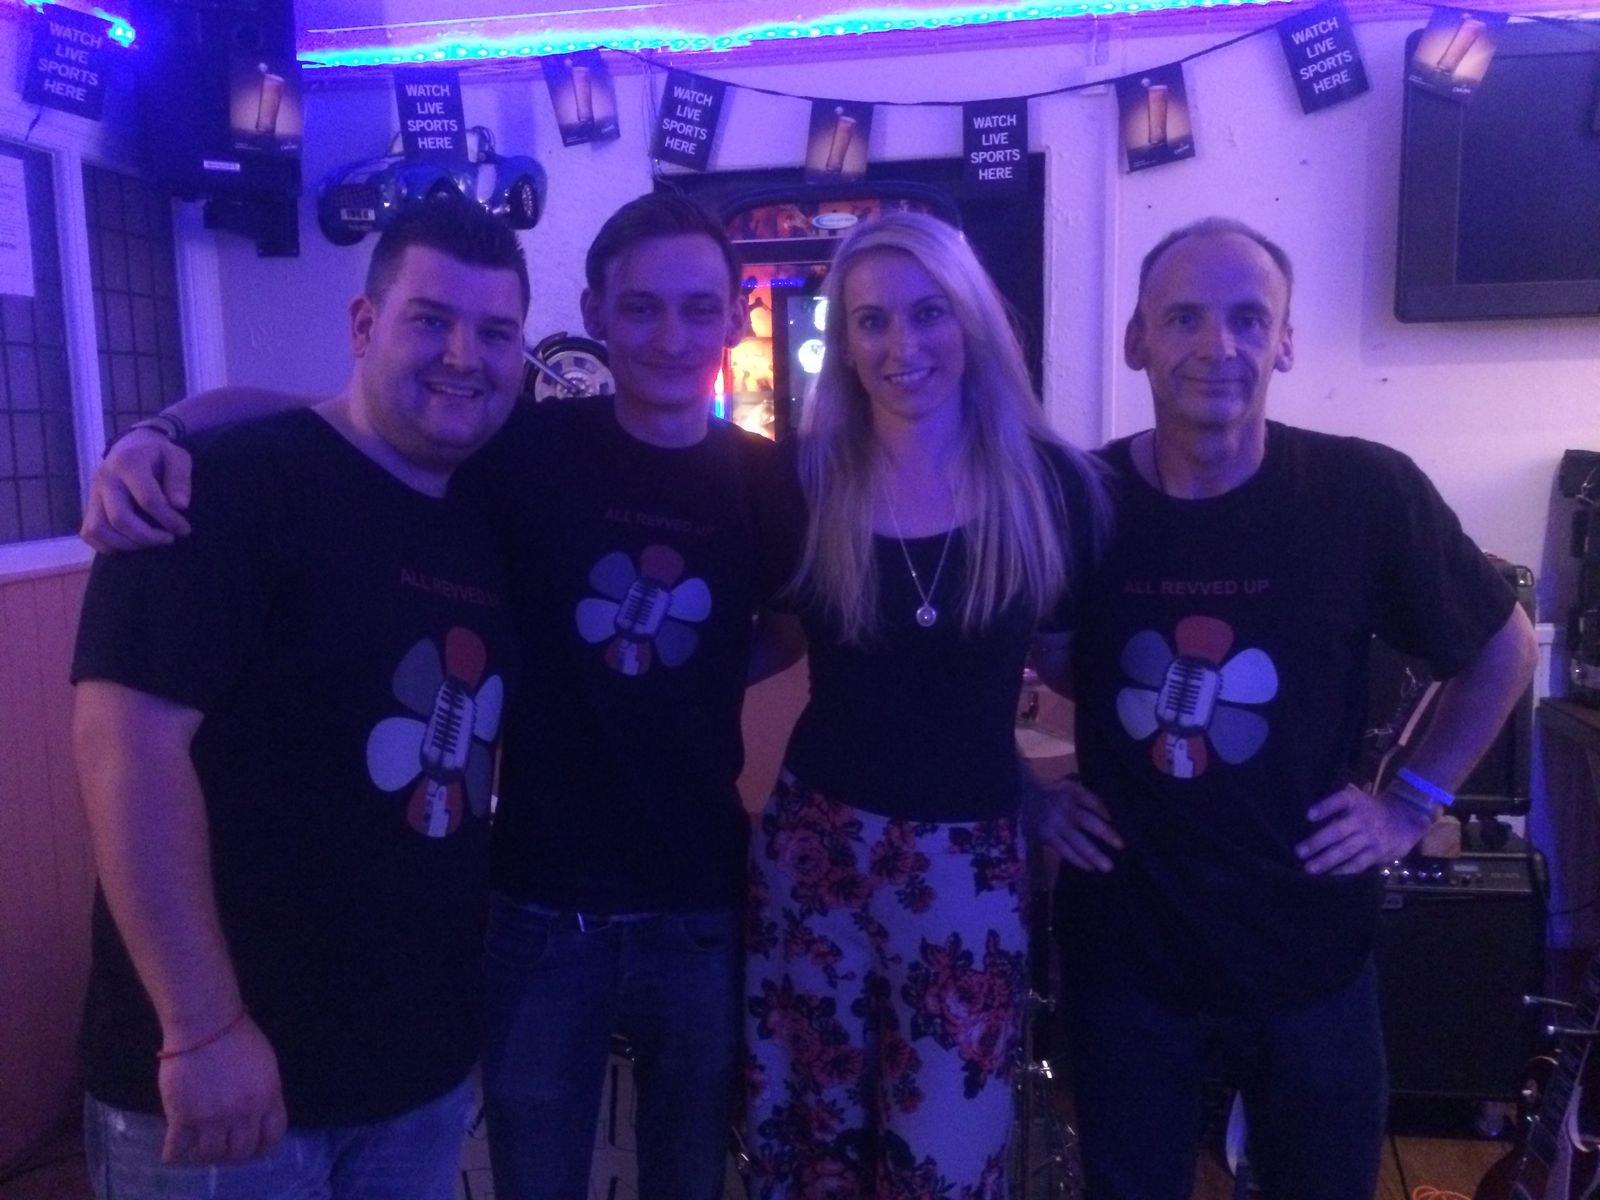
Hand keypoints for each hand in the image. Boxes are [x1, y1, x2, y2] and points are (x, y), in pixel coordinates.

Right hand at [80, 430, 193, 551]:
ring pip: (99, 529)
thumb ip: (180, 479)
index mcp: (128, 463)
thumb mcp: (177, 457)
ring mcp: (93, 492)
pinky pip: (89, 533)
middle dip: (148, 536)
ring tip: (150, 543)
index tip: (184, 529)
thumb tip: (180, 506)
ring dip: (127, 544)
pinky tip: (131, 543)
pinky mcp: (88, 504)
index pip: (148, 499)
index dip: (169, 519)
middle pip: (120, 519)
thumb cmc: (158, 454)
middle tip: (169, 538)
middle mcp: (105, 478)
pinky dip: (107, 545)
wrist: (132, 445)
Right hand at [157, 1016, 285, 1163]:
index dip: (262, 1147)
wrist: (204, 1024)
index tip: (254, 1148)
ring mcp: (212, 1118)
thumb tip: (260, 1115)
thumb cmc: (237, 1036)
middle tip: (223, 1148)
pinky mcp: (182, 1117)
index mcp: (267, 1097)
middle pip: (240, 1152)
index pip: (272, 1138)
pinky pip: (176, 1150)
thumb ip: (265, 1093)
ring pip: (210, 1155)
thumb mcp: (266, 1064)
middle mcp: (243, 1112)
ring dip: (205, 1154)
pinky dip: (174, 1154)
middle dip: (233, 1154)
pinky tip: (175, 1150)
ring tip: (200, 1145)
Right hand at [1028, 776, 1122, 871]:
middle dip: (1106, 834)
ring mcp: (1055, 825)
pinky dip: (1078, 860)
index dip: (1105, 811)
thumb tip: (1109, 810)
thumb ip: (1086, 795)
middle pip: (1088, 822)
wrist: (1021, 799)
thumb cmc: (1052, 794)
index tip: (1118, 822)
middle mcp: (1065, 809)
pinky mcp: (1047, 837)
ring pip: (1077, 842)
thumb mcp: (1068, 786)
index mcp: (1072, 792)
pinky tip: (1091, 868)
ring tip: (1108, 867)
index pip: (1093, 801)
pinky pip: (1065, 851)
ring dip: (1093, 855)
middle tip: (1121, 846)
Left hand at [1296, 784, 1435, 875]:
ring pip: (1345, 850)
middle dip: (1317, 842)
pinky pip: (1358, 863)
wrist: (1407, 817)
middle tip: (1299, 852)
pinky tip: (1330, 876)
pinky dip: (1343, 870)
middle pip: (1337, 831)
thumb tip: (1309, 819)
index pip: (1339, 801)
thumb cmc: (1372, 809)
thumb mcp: (1358, 800)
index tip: (1308, 816)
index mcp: (1355, 802)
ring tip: (1309, 868)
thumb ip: (1338, 807)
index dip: (1324, 807)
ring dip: (1326, 860)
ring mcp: (1370, 837)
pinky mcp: (1377, 853)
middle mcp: (1362, 819)